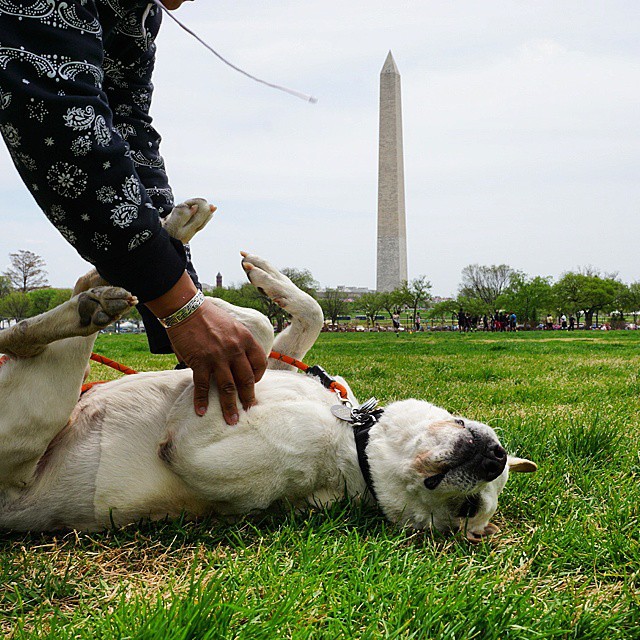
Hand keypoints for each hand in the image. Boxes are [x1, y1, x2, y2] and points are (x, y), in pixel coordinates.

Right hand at [166, 299, 266, 423]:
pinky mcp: (200, 362)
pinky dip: (202, 401)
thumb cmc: (208, 317)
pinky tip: (202, 411)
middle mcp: (235, 349)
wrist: (187, 309)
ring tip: (232, 420)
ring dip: (230, 407)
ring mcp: (218, 357)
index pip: (260, 363)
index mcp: (246, 339)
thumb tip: (236, 365)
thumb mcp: (232, 326)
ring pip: (228, 387)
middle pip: (246, 380)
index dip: (258, 377)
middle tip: (249, 410)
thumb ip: (237, 344)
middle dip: (248, 398)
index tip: (253, 385)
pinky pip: (203, 386)